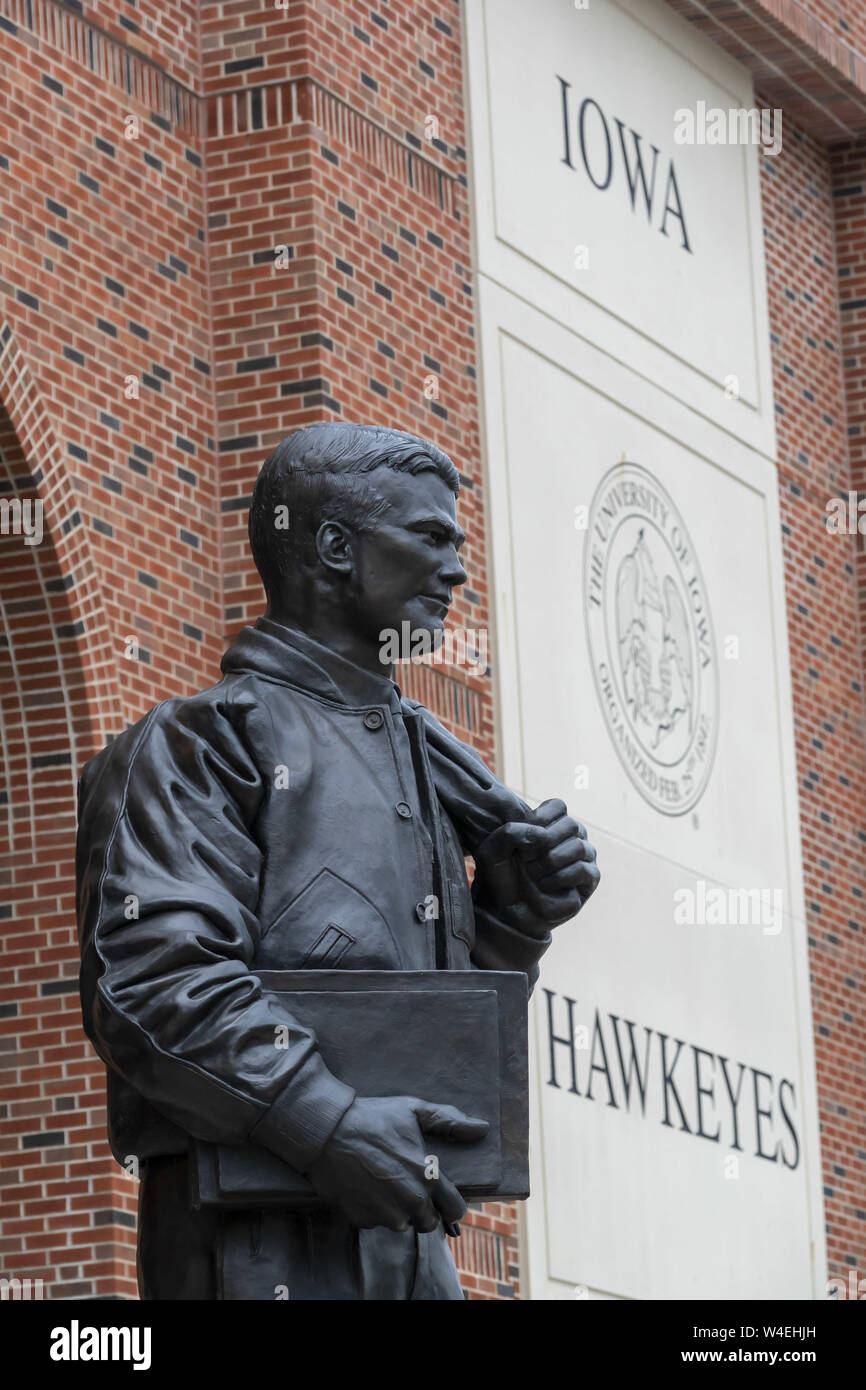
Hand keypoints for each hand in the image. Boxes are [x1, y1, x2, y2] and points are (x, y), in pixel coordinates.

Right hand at [305, 1095, 487, 1231]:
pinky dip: (373, 1210)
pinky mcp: (363, 1220)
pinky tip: (364, 1187)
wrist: (326, 1131)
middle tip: (407, 1185)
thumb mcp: (414, 1111)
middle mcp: (411, 1201)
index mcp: (428, 1177)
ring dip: (397, 1210)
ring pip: (402, 1224)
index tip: (442, 1196)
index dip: (450, 1203)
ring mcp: (385, 1213)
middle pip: (430, 1223)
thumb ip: (449, 1122)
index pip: (455, 1209)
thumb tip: (481, 1129)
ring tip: (383, 1182)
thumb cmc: (373, 1118)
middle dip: (423, 1209)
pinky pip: (375, 1222)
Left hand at [472, 798, 599, 934]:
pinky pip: (582, 870)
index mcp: (553, 823)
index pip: (558, 807)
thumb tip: (542, 836)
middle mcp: (573, 836)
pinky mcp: (590, 879)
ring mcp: (584, 857)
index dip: (538, 820)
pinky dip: (559, 878)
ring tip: (533, 875)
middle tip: (525, 860)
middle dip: (543, 844)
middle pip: (570, 824)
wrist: (505, 910)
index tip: (520, 841)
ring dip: (550, 862)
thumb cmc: (501, 876)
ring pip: (578, 846)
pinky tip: (544, 885)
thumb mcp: (493, 849)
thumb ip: (510, 831)